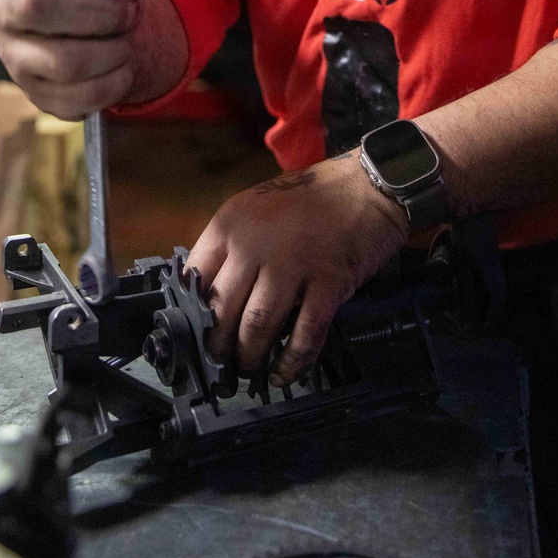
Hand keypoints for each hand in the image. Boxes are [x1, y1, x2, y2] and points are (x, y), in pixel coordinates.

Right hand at [0, 0, 142, 117]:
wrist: (110, 33)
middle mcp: (2, 3)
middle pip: (36, 4)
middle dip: (98, 11)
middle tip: (127, 11)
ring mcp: (12, 51)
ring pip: (64, 60)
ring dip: (113, 51)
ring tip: (126, 41)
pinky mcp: (33, 92)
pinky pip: (78, 97)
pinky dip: (114, 83)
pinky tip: (121, 69)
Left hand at [187, 151, 408, 387]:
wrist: (366, 185)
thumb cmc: (309, 199)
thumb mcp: (256, 209)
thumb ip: (232, 246)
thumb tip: (212, 298)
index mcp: (230, 223)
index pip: (194, 277)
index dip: (192, 313)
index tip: (195, 334)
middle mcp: (254, 243)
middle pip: (222, 309)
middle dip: (218, 345)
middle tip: (221, 362)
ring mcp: (292, 263)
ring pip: (257, 326)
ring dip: (249, 356)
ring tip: (249, 368)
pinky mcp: (328, 282)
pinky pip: (304, 333)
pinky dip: (291, 361)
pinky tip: (284, 373)